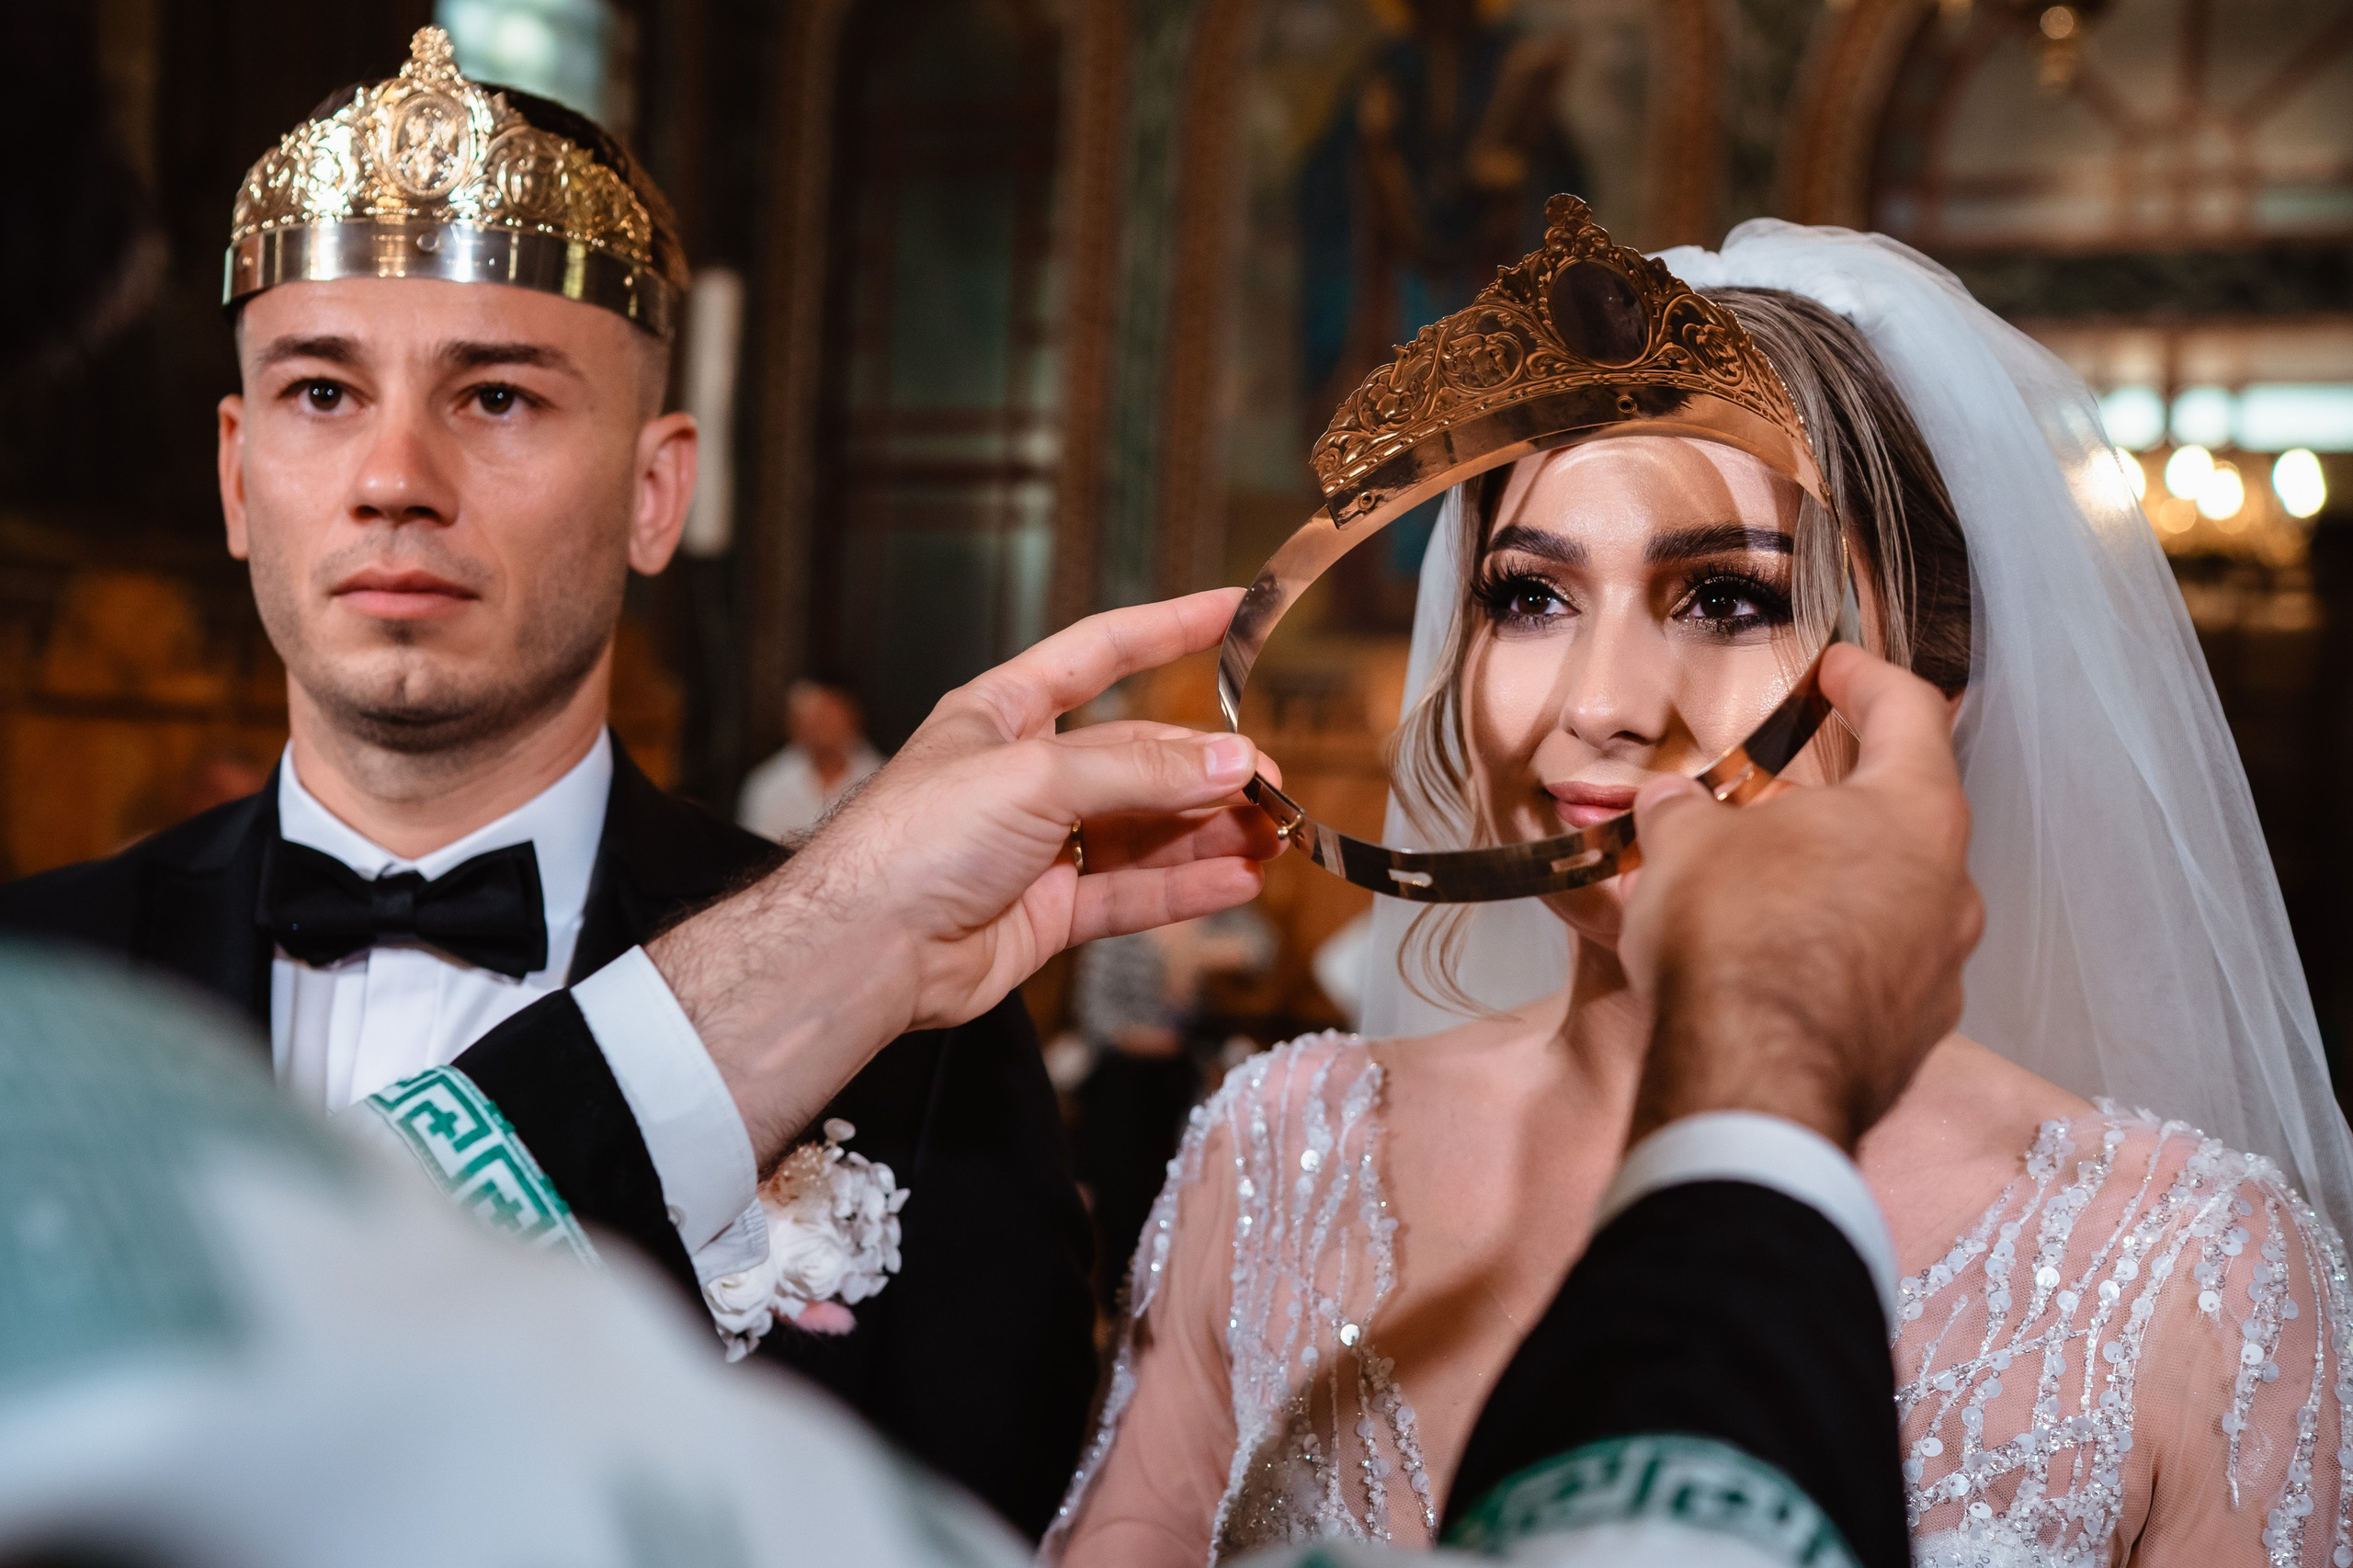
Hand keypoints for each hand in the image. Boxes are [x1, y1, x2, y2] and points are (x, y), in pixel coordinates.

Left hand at [648, 589, 1282, 1160]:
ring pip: (1145, 831)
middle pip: (1138, 757)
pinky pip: (1133, 893)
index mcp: (1004, 714)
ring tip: (1272, 833)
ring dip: (1210, 831)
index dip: (1169, 627)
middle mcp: (1025, 776)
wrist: (864, 950)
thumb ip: (1139, 770)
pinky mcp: (1048, 913)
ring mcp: (1039, 847)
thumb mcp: (1035, 777)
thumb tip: (1229, 759)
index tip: (1232, 610)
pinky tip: (1236, 879)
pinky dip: (1187, 887)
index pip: (1101, 653)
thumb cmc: (911, 843)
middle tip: (1272, 780)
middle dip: (1208, 766)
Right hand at [1616, 645, 1983, 1152]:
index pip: (1910, 713)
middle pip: (1903, 819)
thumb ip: (1684, 811)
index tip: (1837, 669)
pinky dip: (1827, 961)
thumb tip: (1669, 807)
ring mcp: (1939, 971)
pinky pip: (1873, 976)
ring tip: (1755, 896)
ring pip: (1890, 903)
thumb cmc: (1735, 937)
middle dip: (1833, 806)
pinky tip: (1766, 971)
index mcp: (1914, 813)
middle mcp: (1949, 888)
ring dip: (1831, 889)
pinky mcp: (1912, 1040)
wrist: (1752, 1082)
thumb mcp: (1684, 841)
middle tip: (1771, 803)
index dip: (1867, 678)